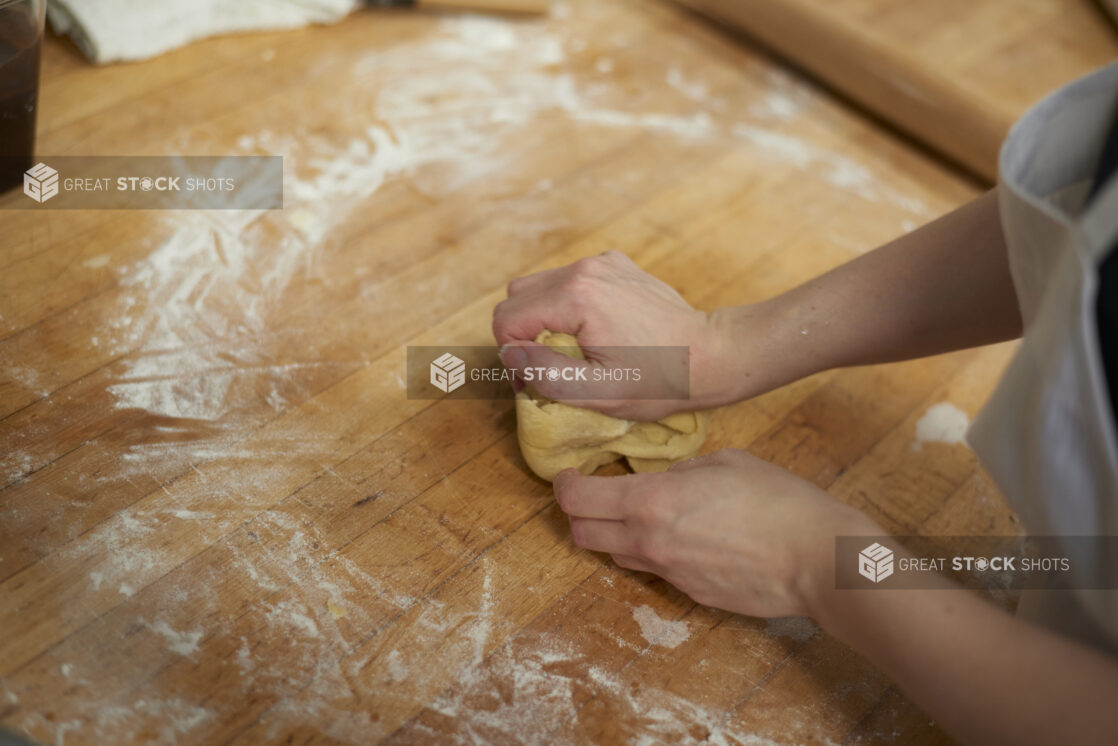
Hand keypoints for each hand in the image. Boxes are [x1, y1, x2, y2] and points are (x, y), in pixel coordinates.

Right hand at [492, 251, 732, 419]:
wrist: (710, 355)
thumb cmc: (659, 382)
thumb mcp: (598, 392)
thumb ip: (546, 373)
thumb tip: (510, 354)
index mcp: (576, 297)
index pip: (507, 317)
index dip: (512, 354)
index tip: (534, 379)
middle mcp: (585, 269)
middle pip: (518, 295)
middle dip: (523, 333)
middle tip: (549, 366)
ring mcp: (602, 262)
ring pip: (540, 285)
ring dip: (543, 318)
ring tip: (571, 350)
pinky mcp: (615, 264)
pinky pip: (569, 280)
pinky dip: (567, 305)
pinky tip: (594, 330)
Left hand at [554, 448, 876, 618]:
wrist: (818, 560)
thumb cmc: (779, 500)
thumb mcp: (725, 462)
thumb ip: (680, 470)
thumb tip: (660, 479)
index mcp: (652, 501)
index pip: (578, 499)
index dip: (564, 486)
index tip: (567, 476)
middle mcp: (649, 542)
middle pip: (583, 535)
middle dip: (580, 514)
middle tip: (595, 496)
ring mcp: (668, 575)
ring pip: (615, 557)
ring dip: (615, 536)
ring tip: (641, 516)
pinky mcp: (689, 596)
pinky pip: (654, 572)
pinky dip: (653, 554)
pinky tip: (684, 538)